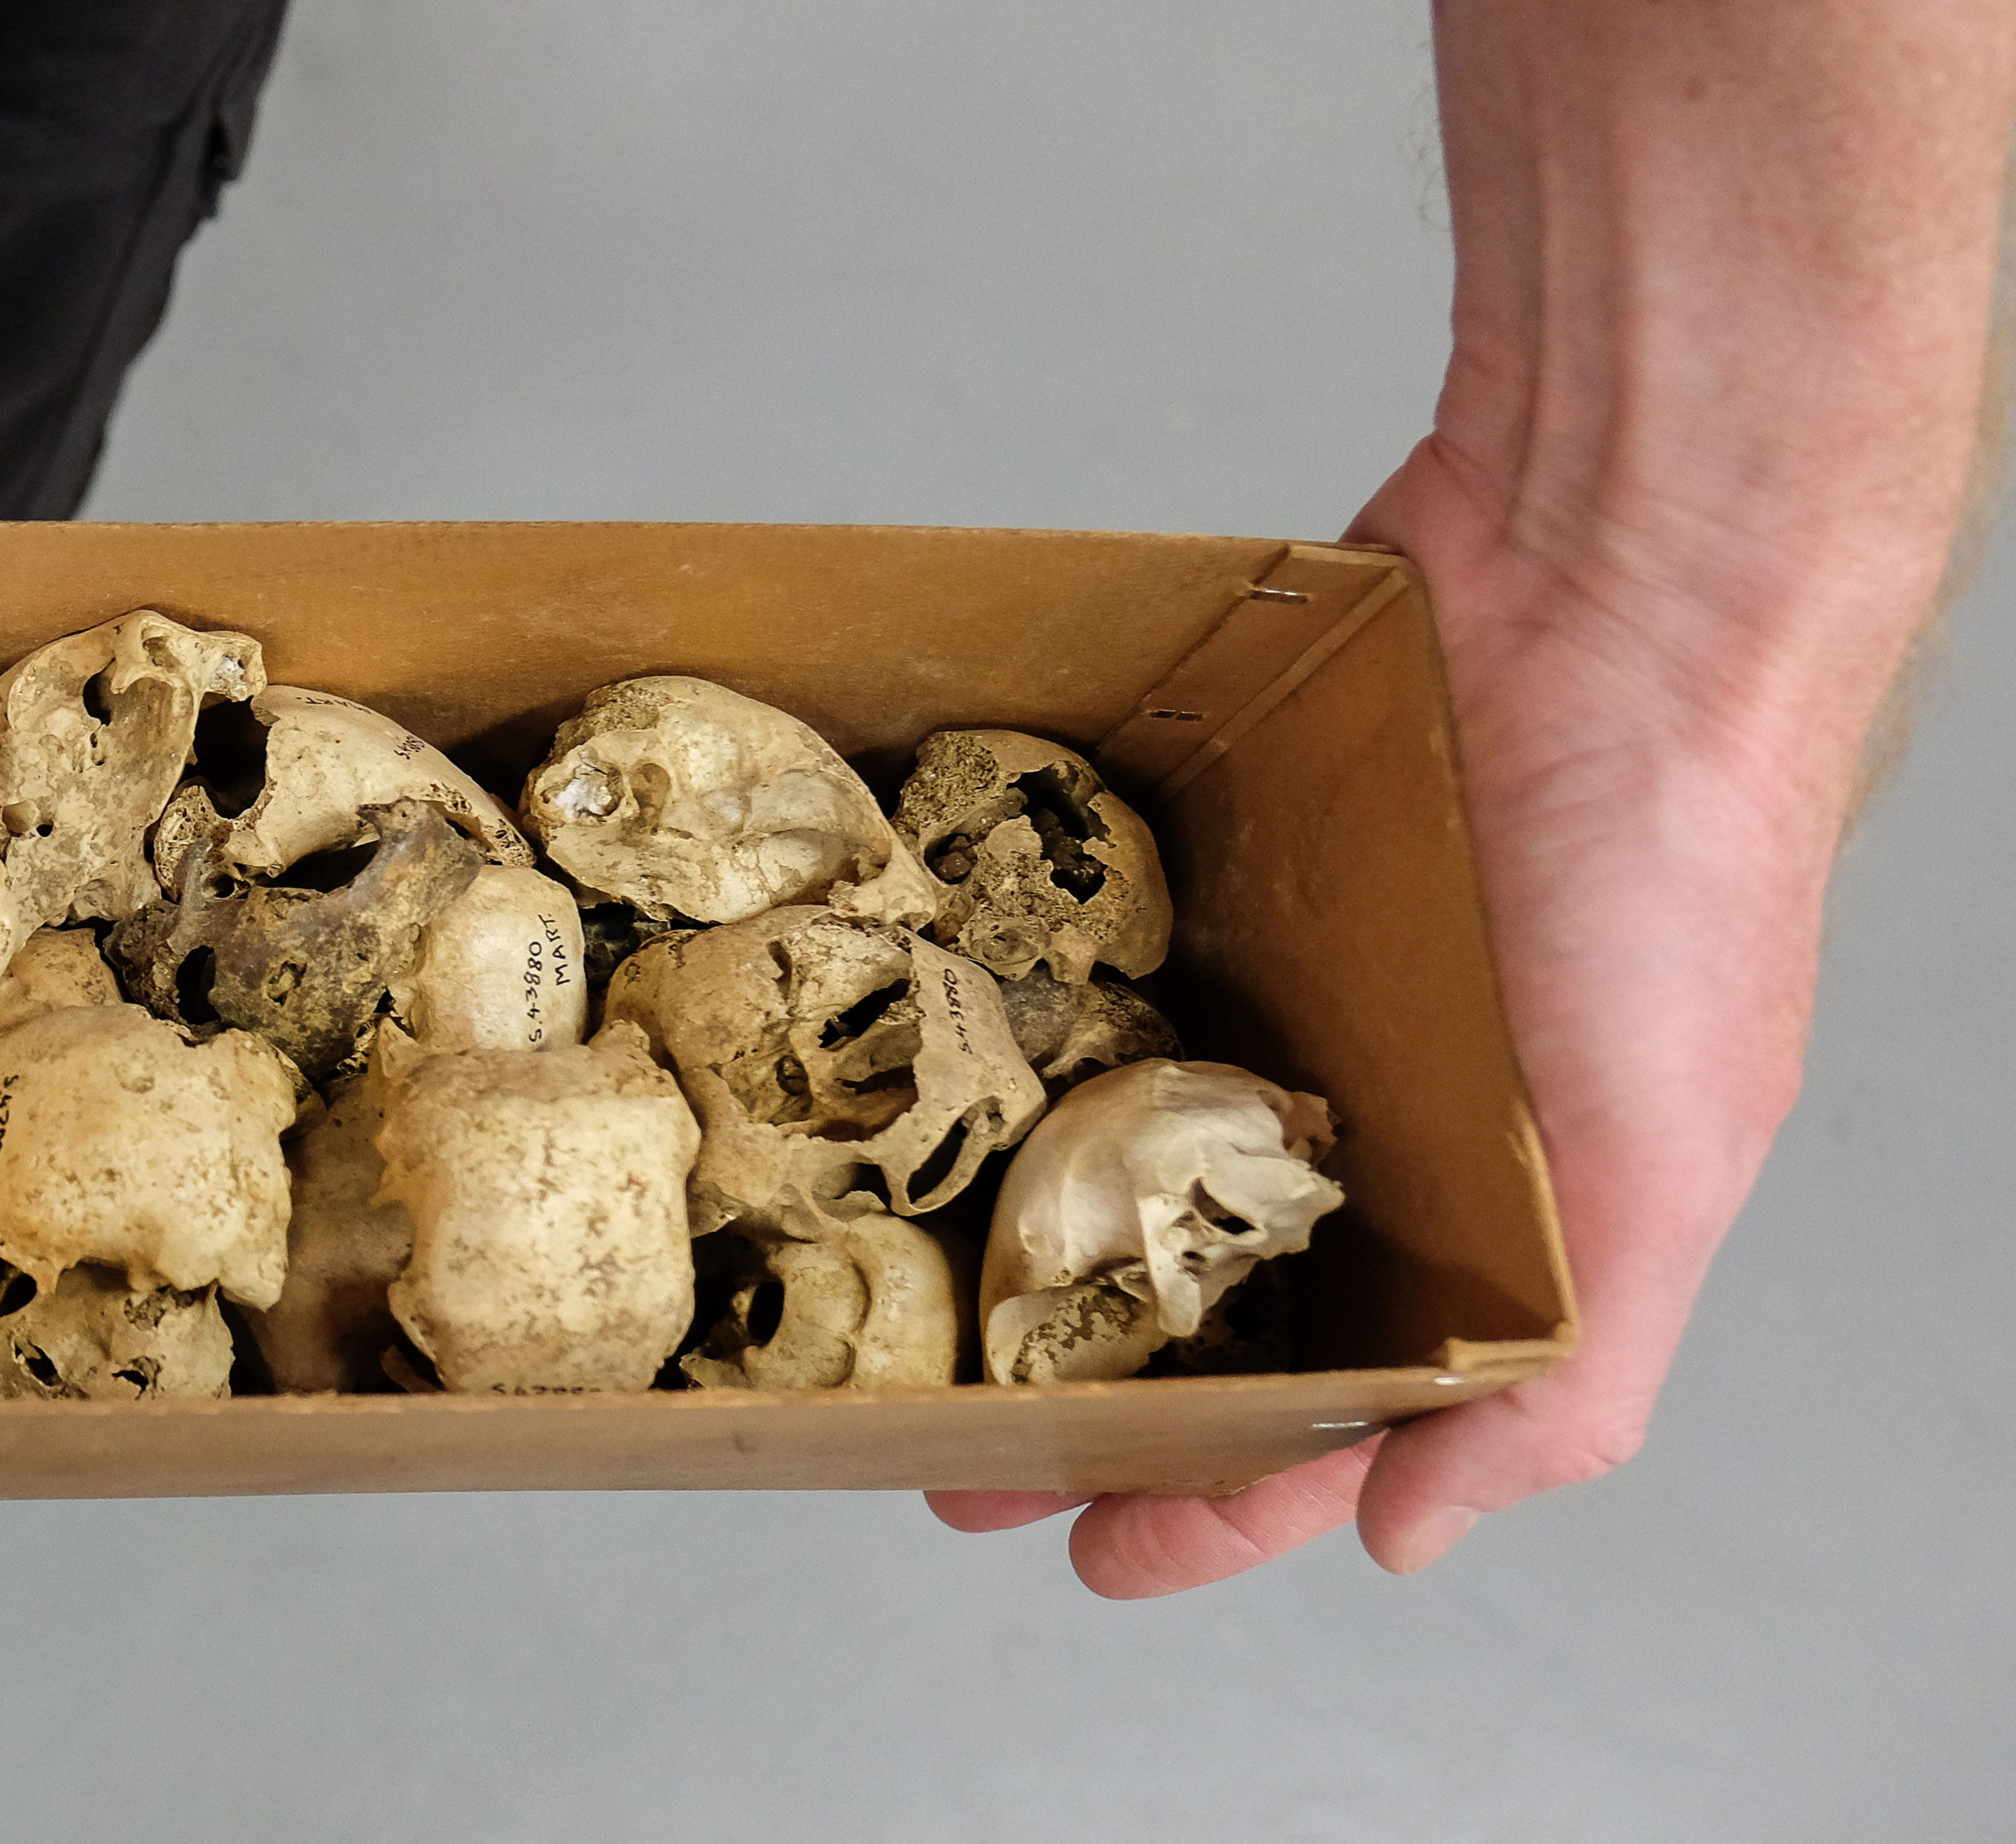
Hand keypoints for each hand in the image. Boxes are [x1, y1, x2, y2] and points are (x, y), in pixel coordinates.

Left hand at [930, 433, 1872, 1591]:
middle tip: (933, 1442)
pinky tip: (914, 1082)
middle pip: (1194, 1299)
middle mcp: (1380, 1116)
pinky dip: (1011, 1040)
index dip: (1211, 1501)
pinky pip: (1089, 983)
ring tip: (890, 1289)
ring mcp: (1289, 989)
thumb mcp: (1667, 1161)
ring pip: (1121, 1148)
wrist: (1628, 575)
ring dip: (1014, 1226)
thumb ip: (1565, 1372)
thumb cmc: (1681, 870)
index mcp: (1495, 1217)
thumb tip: (1417, 1536)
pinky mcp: (1212, 869)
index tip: (1081, 1550)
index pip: (1332, 1413)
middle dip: (1069, 1387)